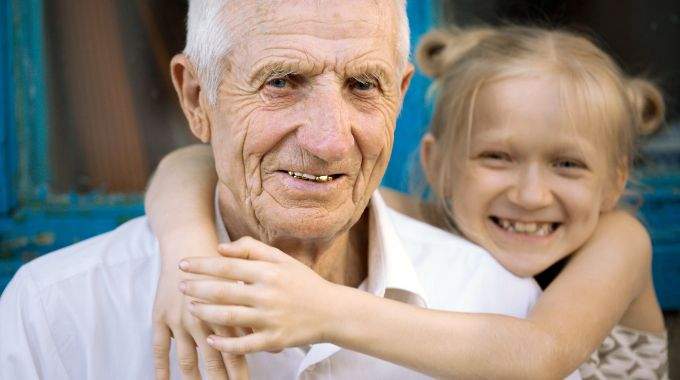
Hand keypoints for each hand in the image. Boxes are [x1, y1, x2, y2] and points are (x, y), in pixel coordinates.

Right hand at [152, 242, 249, 379]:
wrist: (189, 243)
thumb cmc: (223, 265)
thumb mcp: (246, 283)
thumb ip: (261, 316)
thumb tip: (278, 348)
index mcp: (228, 310)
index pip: (238, 347)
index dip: (241, 368)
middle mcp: (205, 317)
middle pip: (214, 357)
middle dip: (222, 379)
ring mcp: (181, 319)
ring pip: (187, 358)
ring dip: (194, 378)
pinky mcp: (161, 317)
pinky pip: (159, 347)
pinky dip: (161, 366)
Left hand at [178, 236, 337, 353]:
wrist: (332, 311)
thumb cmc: (303, 282)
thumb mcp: (282, 259)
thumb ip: (252, 249)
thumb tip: (221, 248)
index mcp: (269, 272)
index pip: (227, 267)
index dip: (202, 265)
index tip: (183, 264)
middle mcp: (268, 295)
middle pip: (224, 292)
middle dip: (197, 288)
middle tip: (180, 285)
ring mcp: (270, 319)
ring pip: (230, 317)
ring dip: (206, 312)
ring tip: (191, 308)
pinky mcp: (274, 340)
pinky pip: (244, 344)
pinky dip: (226, 343)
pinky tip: (211, 339)